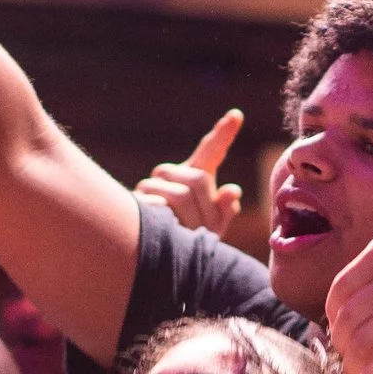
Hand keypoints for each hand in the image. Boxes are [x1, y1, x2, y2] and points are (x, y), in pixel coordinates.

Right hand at [135, 110, 245, 235]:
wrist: (157, 257)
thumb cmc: (190, 238)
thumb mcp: (214, 225)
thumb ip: (225, 207)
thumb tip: (232, 191)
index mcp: (194, 176)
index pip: (210, 152)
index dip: (223, 135)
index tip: (237, 116)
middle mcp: (170, 174)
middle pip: (199, 180)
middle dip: (208, 211)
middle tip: (207, 234)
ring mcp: (150, 185)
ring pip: (181, 195)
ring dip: (192, 222)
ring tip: (189, 238)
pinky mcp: (135, 200)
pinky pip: (159, 206)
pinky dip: (168, 221)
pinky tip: (167, 229)